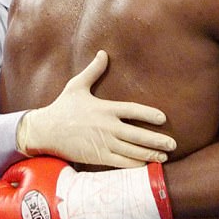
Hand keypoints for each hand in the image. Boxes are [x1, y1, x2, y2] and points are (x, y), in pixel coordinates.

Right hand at [17, 50, 176, 166]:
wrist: (44, 131)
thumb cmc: (62, 107)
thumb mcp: (77, 85)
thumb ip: (94, 70)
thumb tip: (103, 53)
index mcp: (105, 109)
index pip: (133, 111)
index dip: (149, 114)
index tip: (163, 118)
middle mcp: (107, 127)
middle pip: (138, 135)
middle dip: (157, 140)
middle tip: (173, 143)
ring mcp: (103, 143)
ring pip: (132, 151)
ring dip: (150, 154)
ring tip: (164, 156)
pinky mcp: (97, 157)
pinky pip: (120, 163)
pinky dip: (134, 165)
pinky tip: (146, 165)